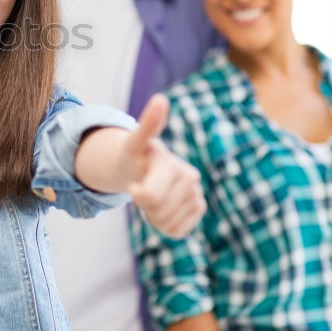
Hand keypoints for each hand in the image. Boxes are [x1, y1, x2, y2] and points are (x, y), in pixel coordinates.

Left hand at [126, 94, 204, 238]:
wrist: (143, 166)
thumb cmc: (135, 155)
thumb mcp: (133, 141)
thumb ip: (147, 124)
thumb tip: (161, 99)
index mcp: (172, 164)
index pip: (148, 195)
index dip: (136, 194)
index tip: (132, 185)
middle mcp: (190, 178)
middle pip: (157, 211)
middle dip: (144, 205)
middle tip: (142, 189)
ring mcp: (196, 195)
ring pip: (167, 223)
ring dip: (154, 216)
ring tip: (152, 197)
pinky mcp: (198, 209)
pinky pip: (178, 231)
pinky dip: (166, 226)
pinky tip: (163, 209)